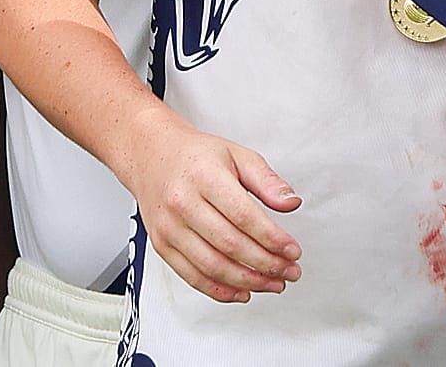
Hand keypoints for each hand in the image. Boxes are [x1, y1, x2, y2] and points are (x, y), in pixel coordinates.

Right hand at [117, 111, 302, 303]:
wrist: (153, 157)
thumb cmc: (196, 157)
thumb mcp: (237, 154)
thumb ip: (266, 180)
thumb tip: (291, 202)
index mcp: (204, 176)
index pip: (243, 216)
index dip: (272, 238)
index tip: (292, 250)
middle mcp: (183, 203)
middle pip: (230, 244)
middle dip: (266, 264)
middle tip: (289, 271)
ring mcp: (170, 227)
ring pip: (213, 266)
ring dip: (248, 282)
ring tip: (273, 283)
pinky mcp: (162, 246)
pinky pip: (193, 277)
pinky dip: (221, 291)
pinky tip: (243, 291)